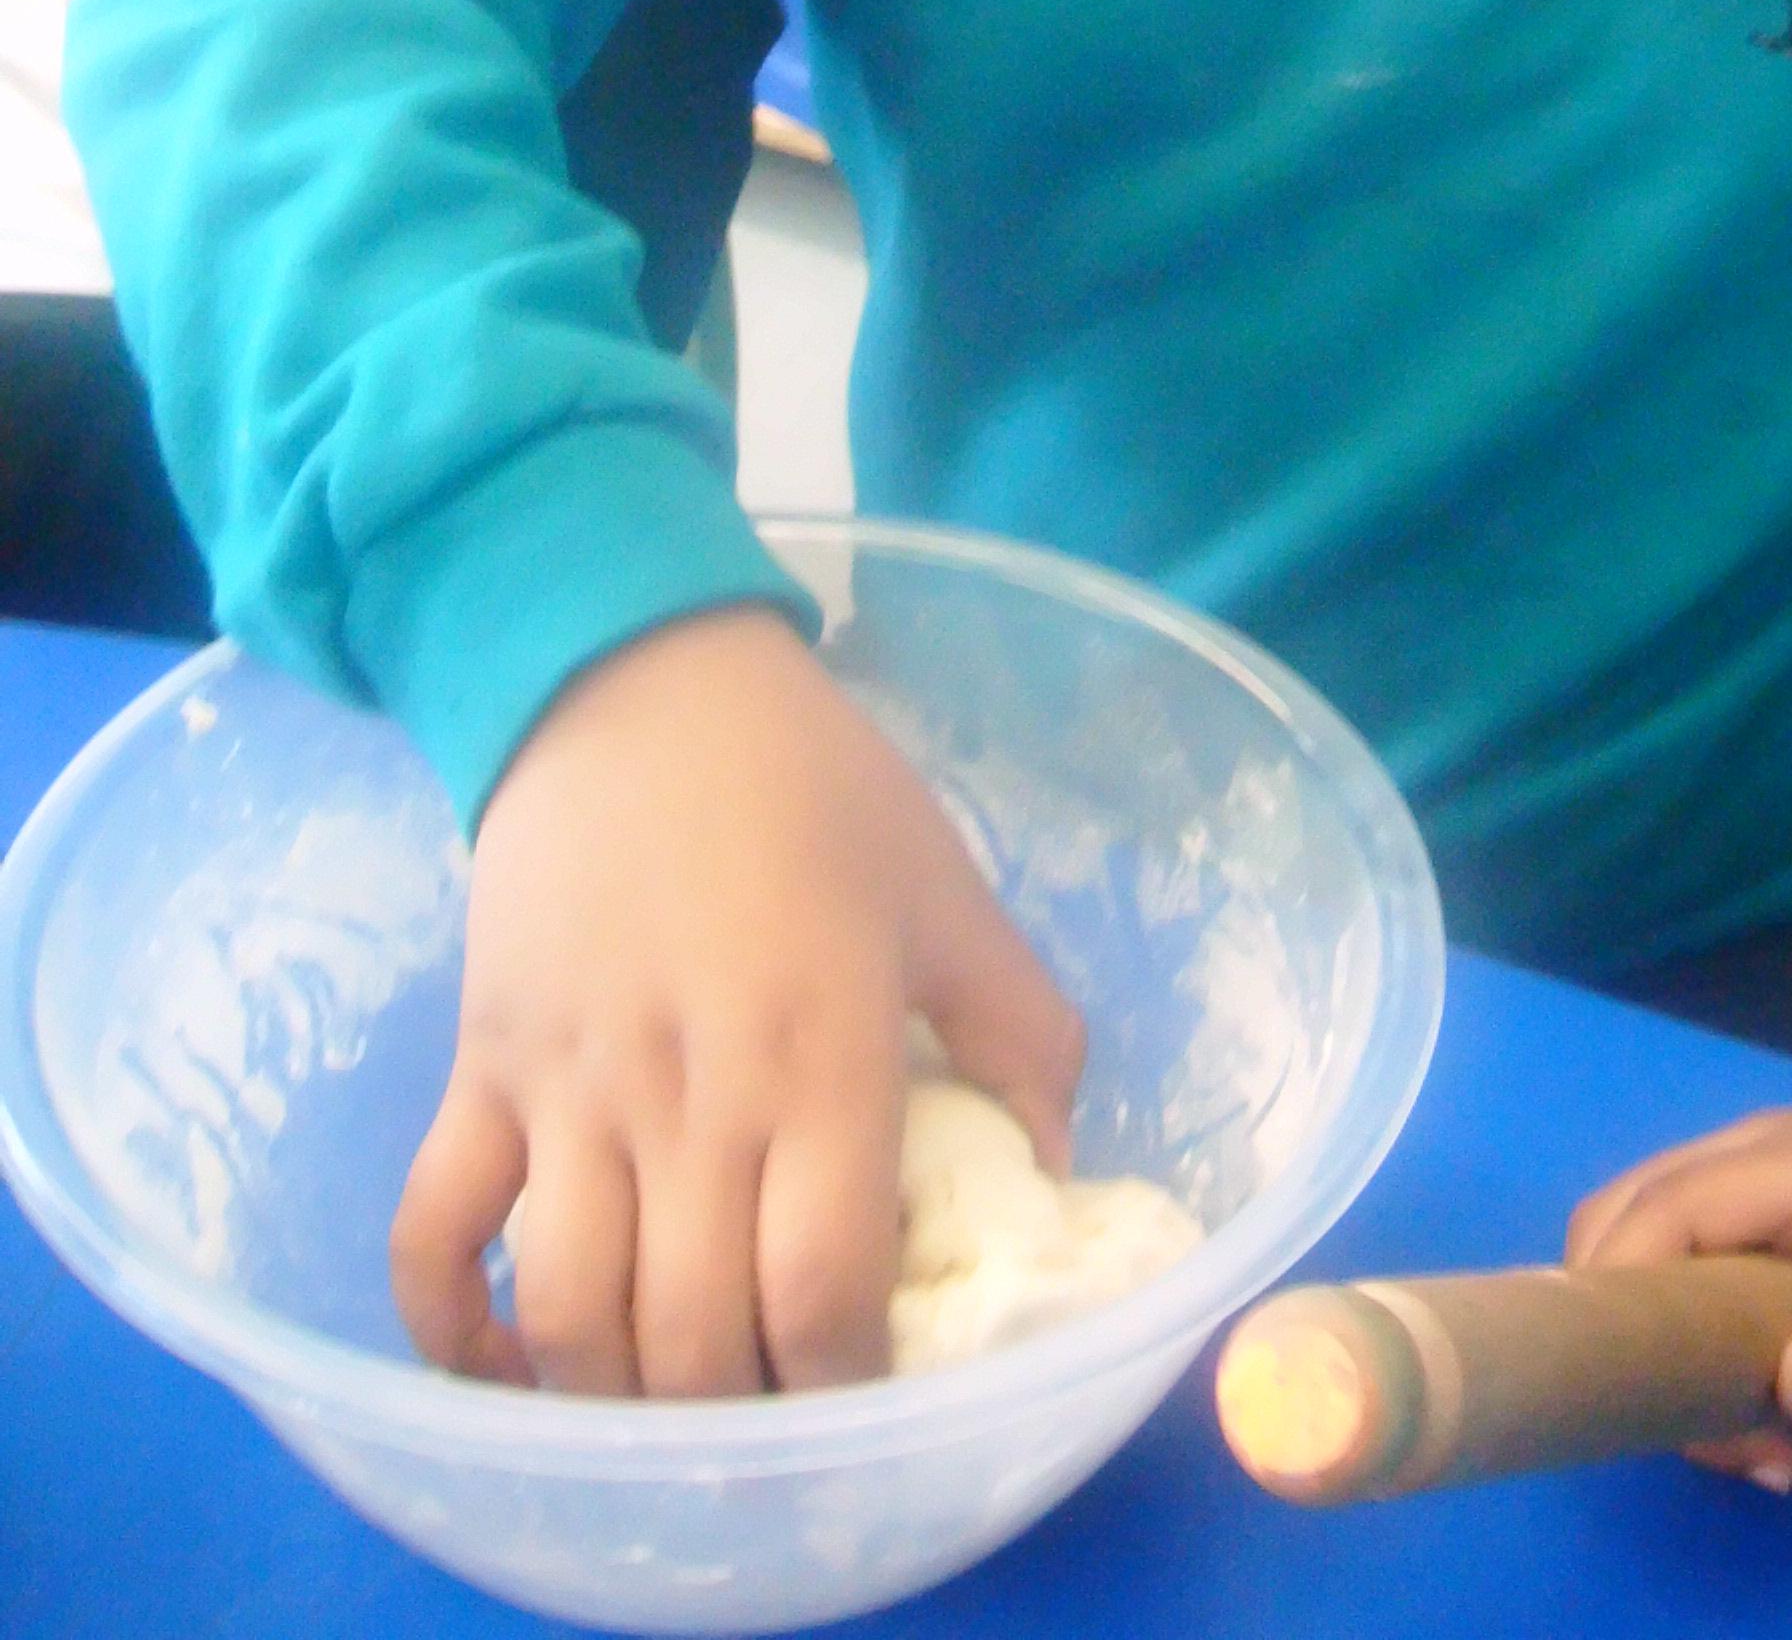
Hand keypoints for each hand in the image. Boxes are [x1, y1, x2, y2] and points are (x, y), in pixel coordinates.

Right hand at [392, 604, 1086, 1397]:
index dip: (847, 1381)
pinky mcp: (481, 1069)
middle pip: (693, 1337)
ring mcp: (569, 1088)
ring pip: (567, 1311)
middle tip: (779, 1408)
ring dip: (614, 1393)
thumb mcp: (946, 886)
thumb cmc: (812, 782)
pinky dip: (451, 1326)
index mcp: (818, 1053)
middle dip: (741, 1416)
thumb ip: (1020, 1026)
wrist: (637, 680)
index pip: (820, 1291)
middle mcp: (687, 1094)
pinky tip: (506, 1366)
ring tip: (668, 1399)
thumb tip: (1053, 1163)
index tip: (873, 1396)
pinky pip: (434, 1230)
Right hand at [1568, 1107, 1791, 1492]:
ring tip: (1772, 1438)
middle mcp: (1754, 1151)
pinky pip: (1684, 1252)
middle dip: (1646, 1337)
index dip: (1628, 1304)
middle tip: (1737, 1437)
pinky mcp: (1759, 1204)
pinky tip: (1778, 1405)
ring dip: (1676, 1349)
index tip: (1670, 1414)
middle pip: (1623, 1217)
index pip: (1660, 1213)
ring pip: (1645, 1240)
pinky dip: (1698, 1333)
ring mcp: (1752, 1170)